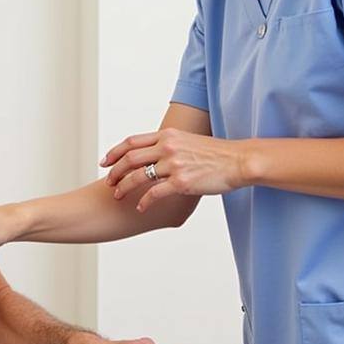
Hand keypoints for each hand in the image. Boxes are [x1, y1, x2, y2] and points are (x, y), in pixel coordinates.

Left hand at [101, 128, 247, 209]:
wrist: (239, 160)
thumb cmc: (216, 153)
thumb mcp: (188, 141)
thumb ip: (169, 145)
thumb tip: (155, 153)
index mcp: (167, 135)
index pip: (131, 142)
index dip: (114, 152)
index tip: (104, 162)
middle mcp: (167, 147)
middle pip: (130, 158)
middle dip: (114, 172)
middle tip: (107, 183)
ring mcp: (174, 164)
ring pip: (138, 176)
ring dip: (124, 187)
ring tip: (118, 195)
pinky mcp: (182, 182)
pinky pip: (155, 193)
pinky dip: (144, 202)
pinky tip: (140, 208)